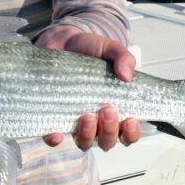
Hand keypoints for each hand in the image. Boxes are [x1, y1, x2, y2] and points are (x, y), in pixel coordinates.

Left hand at [36, 25, 141, 150]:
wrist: (61, 42)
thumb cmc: (89, 51)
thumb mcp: (109, 49)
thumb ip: (123, 57)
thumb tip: (127, 75)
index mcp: (114, 109)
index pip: (128, 133)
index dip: (131, 133)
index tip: (131, 120)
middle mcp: (96, 121)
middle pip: (107, 141)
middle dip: (110, 130)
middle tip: (108, 109)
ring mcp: (74, 122)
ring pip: (84, 142)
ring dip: (88, 135)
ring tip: (87, 116)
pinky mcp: (53, 118)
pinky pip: (53, 137)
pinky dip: (55, 138)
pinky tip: (57, 133)